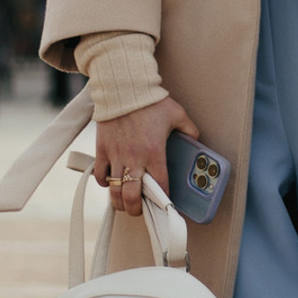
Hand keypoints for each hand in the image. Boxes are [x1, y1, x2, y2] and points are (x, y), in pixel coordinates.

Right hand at [93, 96, 198, 215]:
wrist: (124, 87)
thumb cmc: (150, 101)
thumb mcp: (177, 114)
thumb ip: (189, 129)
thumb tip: (196, 139)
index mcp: (155, 153)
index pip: (159, 187)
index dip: (162, 201)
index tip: (163, 205)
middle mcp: (135, 158)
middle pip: (132, 197)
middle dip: (136, 210)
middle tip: (140, 210)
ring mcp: (116, 155)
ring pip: (115, 190)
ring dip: (119, 201)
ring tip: (124, 203)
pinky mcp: (102, 149)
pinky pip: (100, 175)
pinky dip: (104, 183)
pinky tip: (111, 183)